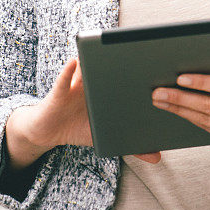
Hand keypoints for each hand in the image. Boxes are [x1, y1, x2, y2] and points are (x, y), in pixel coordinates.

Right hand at [6, 59, 157, 168]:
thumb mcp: (108, 137)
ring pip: (87, 67)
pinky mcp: (60, 90)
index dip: (141, 70)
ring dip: (95, 58)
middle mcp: (95, 81)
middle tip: (140, 55)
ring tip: (105, 51)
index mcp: (109, 89)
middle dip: (123, 60)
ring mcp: (77, 83)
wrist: (49, 131)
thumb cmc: (80, 128)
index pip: (126, 76)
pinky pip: (64, 78)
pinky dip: (69, 71)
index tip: (160, 67)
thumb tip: (157, 158)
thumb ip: (132, 146)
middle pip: (110, 67)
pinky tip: (74, 63)